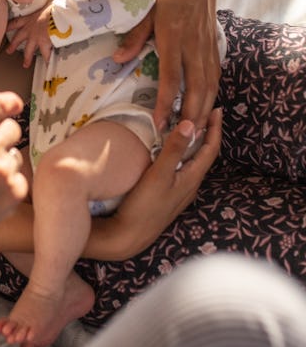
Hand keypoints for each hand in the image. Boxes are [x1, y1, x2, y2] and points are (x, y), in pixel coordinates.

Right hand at [0, 91, 28, 226]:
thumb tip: (2, 106)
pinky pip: (19, 178)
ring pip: (16, 155)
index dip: (8, 102)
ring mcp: (2, 168)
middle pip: (13, 128)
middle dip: (2, 138)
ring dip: (4, 163)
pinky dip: (8, 185)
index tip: (14, 105)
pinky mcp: (14, 189)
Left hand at [6, 7, 53, 66]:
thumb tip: (51, 5)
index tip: (5, 29)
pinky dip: (47, 61)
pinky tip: (46, 66)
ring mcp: (35, 38)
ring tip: (25, 64)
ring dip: (27, 58)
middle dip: (13, 45)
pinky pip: (45, 55)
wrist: (57, 15)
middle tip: (9, 51)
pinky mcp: (43, 44)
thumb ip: (46, 8)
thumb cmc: (53, 9)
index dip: (9, 26)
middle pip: (18, 39)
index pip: (16, 22)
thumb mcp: (46, 6)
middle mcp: (30, 29)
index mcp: (29, 19)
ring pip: (28, 50)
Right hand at [89, 108, 221, 259]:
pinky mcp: (169, 194)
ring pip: (194, 162)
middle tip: (207, 113)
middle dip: (208, 133)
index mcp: (192, 177)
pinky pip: (183, 168)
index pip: (211, 149)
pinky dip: (184, 154)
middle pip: (205, 155)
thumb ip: (174, 149)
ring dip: (196, 143)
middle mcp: (190, 184)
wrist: (130, 236)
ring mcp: (180, 191)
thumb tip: (190, 123)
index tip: (217, 109)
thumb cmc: (145, 206)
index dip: (215, 129)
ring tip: (192, 127)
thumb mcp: (159, 174)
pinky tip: (173, 152)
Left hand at [113, 0, 219, 130]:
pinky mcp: (212, 43)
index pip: (170, 78)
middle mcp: (193, 44)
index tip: (159, 123)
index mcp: (173, 37)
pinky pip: (215, 73)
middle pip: (196, 88)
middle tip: (182, 140)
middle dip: (190, 116)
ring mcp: (206, 44)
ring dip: (203, 110)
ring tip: (195, 132)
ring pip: (210, 84)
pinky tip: (207, 106)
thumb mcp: (145, 9)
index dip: (165, 103)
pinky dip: (212, 93)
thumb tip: (118, 60)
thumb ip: (134, 36)